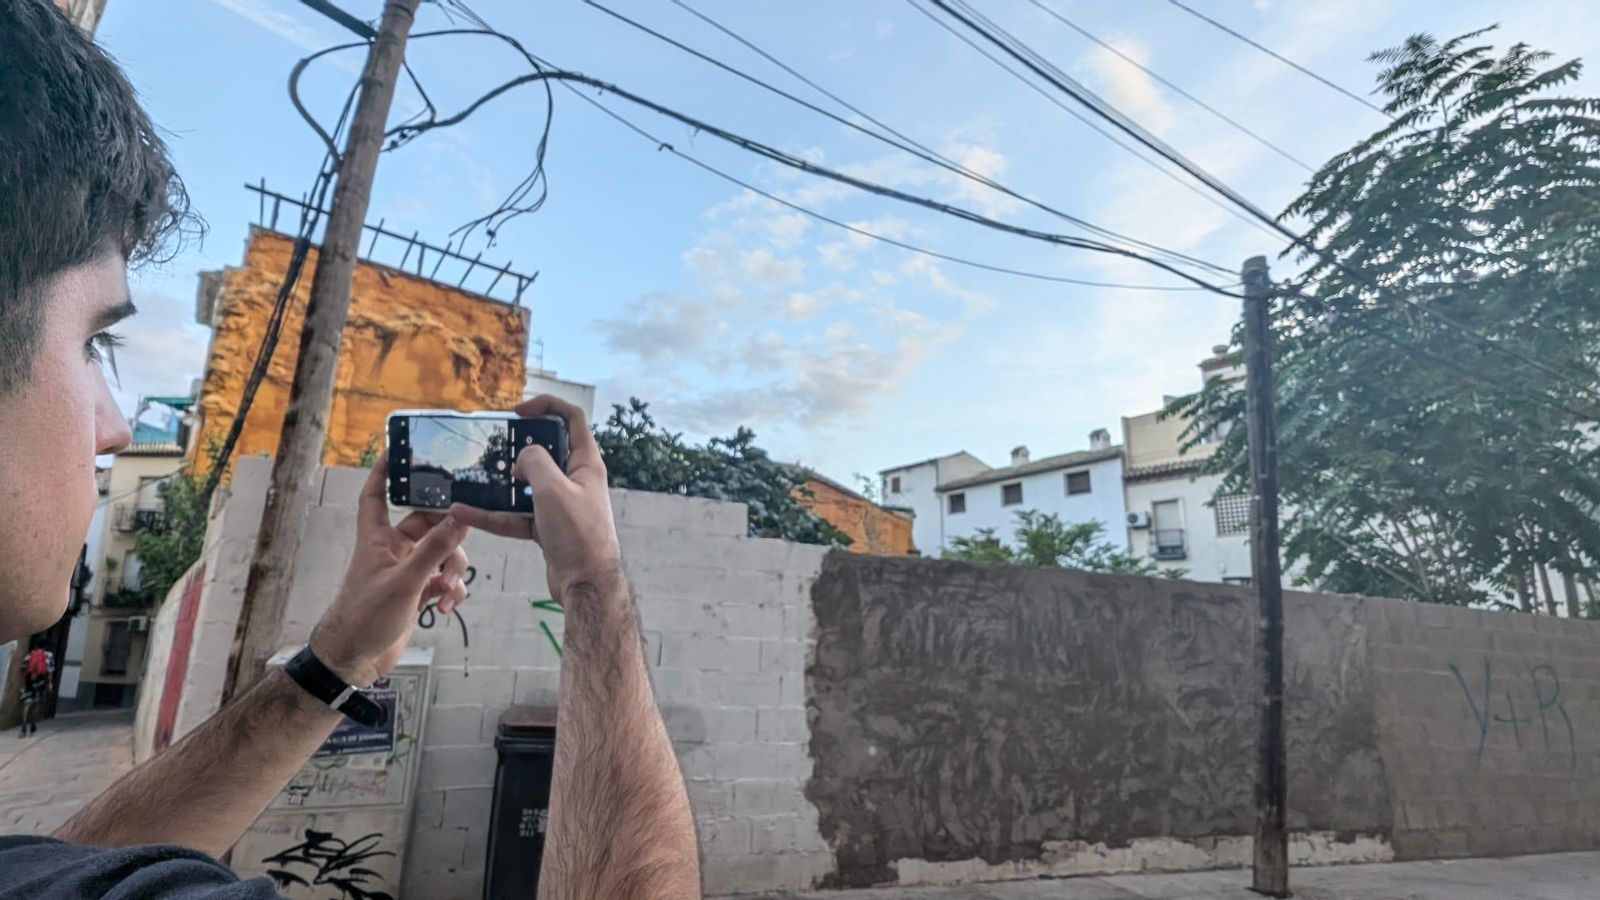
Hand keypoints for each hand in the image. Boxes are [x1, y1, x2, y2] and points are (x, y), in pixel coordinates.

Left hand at [310, 462, 471, 686]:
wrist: (355, 660)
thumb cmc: (365, 616)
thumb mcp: (405, 581)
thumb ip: (435, 548)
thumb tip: (461, 516)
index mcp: (377, 539)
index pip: (376, 495)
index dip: (384, 472)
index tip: (399, 450)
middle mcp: (392, 550)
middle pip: (428, 524)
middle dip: (449, 533)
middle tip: (464, 534)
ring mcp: (407, 572)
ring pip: (442, 554)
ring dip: (453, 570)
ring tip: (447, 589)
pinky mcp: (417, 593)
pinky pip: (444, 580)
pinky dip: (451, 591)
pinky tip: (447, 605)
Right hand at [449, 395, 621, 601]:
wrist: (586, 585)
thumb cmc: (578, 534)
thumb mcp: (553, 489)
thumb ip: (535, 462)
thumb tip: (522, 459)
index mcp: (585, 463)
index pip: (571, 419)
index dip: (546, 406)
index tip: (517, 411)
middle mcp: (575, 480)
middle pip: (544, 451)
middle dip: (516, 448)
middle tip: (491, 446)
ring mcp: (560, 504)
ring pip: (524, 487)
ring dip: (498, 485)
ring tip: (470, 479)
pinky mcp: (547, 527)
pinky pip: (515, 515)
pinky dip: (492, 515)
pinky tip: (465, 512)